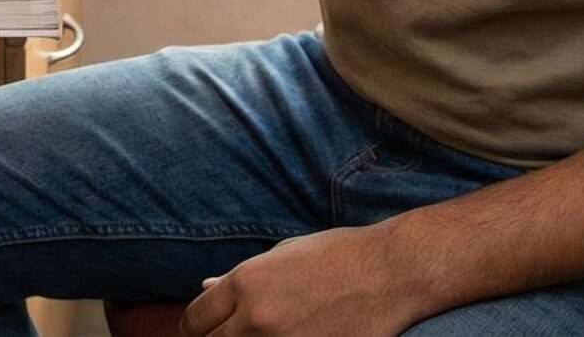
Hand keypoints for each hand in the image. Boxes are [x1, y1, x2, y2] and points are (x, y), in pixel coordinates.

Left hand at [181, 227, 432, 336]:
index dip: (193, 328)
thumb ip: (239, 278)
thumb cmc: (338, 256)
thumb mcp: (283, 254)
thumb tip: (205, 287)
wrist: (390, 273)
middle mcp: (256, 317)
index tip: (201, 331)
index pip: (195, 319)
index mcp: (245, 282)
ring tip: (257, 335)